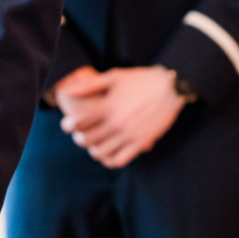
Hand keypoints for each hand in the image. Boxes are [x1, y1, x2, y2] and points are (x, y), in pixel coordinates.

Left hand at [61, 65, 185, 168]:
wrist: (171, 87)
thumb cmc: (141, 80)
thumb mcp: (114, 77)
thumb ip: (90, 85)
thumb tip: (67, 90)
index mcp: (108, 106)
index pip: (78, 122)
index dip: (68, 125)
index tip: (68, 124)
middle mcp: (117, 123)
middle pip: (87, 140)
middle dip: (80, 138)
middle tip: (81, 134)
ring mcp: (129, 135)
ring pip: (101, 153)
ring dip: (93, 150)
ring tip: (95, 144)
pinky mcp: (141, 143)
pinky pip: (120, 160)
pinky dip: (110, 160)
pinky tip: (108, 154)